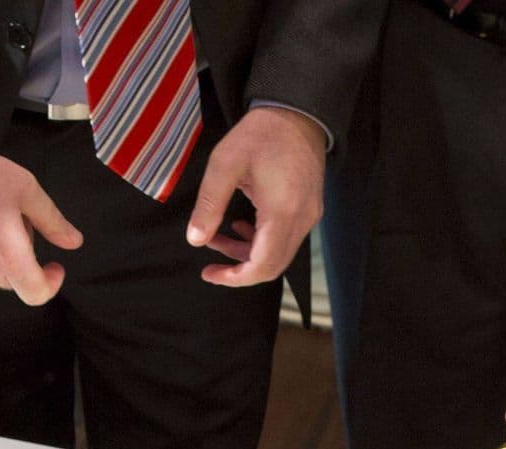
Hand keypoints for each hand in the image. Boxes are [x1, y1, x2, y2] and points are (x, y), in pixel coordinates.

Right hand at [0, 133, 82, 304]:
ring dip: (5, 255)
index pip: (36, 294)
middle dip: (27, 258)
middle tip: (20, 223)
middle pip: (17, 281)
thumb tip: (72, 242)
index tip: (55, 266)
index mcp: (6, 255)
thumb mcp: (28, 191)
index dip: (52, 284)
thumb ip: (53, 222)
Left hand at [186, 106, 324, 286]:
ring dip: (248, 254)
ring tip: (219, 237)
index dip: (235, 278)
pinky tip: (243, 226)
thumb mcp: (224, 164)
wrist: (296, 114)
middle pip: (273, 266)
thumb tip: (195, 240)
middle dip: (239, 268)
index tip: (209, 273)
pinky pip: (287, 240)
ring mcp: (309, 216)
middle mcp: (301, 220)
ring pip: (279, 255)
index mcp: (282, 212)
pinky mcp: (310, 210)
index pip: (262, 265)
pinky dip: (263, 242)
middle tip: (211, 261)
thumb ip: (209, 205)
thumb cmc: (261, 134)